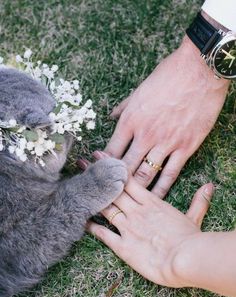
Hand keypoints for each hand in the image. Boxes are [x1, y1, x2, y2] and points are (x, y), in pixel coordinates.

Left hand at [87, 178, 213, 287]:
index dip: (113, 169)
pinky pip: (104, 234)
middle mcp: (137, 211)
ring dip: (92, 197)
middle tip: (83, 166)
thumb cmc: (190, 240)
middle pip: (113, 190)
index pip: (129, 181)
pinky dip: (92, 227)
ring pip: (106, 208)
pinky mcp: (123, 245)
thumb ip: (199, 201)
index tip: (101, 157)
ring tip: (78, 187)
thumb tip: (210, 186)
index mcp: (152, 203)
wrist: (186, 260)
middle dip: (98, 177)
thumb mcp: (194, 218)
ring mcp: (128, 227)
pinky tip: (82, 221)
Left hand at [103, 36, 228, 197]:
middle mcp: (145, 135)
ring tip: (128, 203)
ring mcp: (166, 143)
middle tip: (110, 196)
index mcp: (131, 120)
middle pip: (125, 167)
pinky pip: (170, 174)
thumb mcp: (139, 90)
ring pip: (145, 175)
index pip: (111, 150)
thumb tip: (110, 116)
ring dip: (135, 191)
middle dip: (115, 183)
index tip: (99, 175)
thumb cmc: (168, 76)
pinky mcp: (185, 147)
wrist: (200, 70)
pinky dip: (161, 189)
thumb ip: (123, 107)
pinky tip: (154, 199)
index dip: (102, 166)